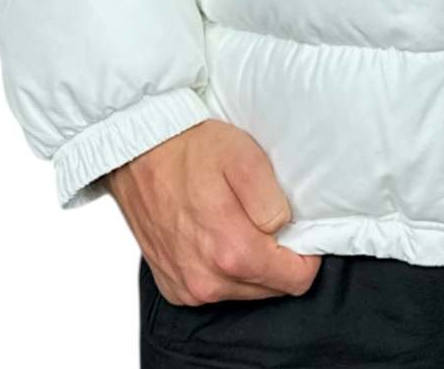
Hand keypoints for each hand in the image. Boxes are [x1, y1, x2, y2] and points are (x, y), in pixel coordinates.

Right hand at [105, 119, 320, 305]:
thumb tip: (285, 228)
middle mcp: (208, 281)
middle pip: (271, 288)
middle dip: (277, 258)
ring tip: (237, 222)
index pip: (295, 280)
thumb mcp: (245, 157)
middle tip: (264, 219)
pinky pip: (216, 290)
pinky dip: (223, 269)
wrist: (138, 152)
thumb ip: (271, 200)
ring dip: (249, 263)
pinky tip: (214, 234)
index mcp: (232, 252)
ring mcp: (187, 288)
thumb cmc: (191, 151)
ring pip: (244, 291)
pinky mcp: (172, 287)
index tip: (298, 229)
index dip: (306, 254)